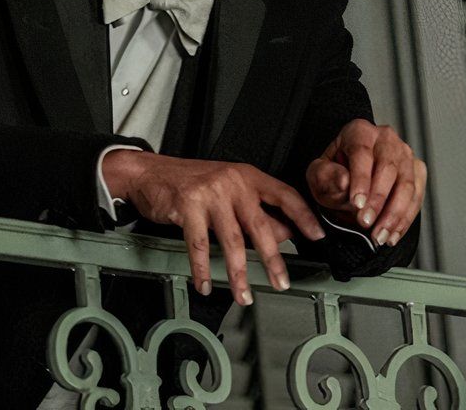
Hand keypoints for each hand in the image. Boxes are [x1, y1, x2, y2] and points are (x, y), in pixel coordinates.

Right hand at [101, 149, 322, 304]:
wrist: (149, 172)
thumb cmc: (189, 181)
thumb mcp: (227, 189)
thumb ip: (253, 209)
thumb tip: (282, 234)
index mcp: (247, 176)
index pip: (284, 195)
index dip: (303, 216)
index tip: (317, 235)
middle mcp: (232, 182)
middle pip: (260, 225)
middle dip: (273, 259)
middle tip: (281, 281)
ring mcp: (209, 194)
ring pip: (231, 241)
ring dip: (238, 273)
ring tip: (243, 294)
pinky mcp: (187, 206)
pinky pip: (199, 245)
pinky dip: (202, 269)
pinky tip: (206, 284)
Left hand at [305, 119, 425, 246]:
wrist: (346, 181)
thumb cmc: (333, 174)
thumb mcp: (318, 175)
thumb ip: (327, 177)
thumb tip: (345, 181)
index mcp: (359, 132)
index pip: (362, 153)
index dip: (361, 180)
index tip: (357, 204)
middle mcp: (386, 139)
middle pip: (388, 168)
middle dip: (378, 201)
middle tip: (366, 223)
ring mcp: (405, 154)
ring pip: (407, 185)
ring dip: (394, 215)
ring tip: (379, 235)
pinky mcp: (416, 172)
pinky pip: (416, 197)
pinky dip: (405, 219)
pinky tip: (392, 234)